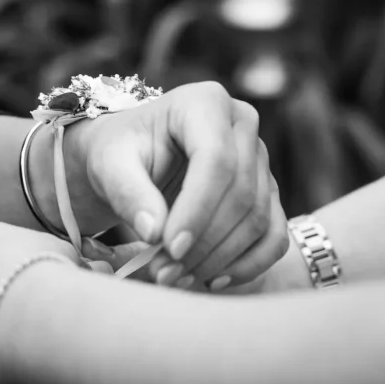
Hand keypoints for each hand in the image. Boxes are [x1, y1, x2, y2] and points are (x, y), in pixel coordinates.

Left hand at [64, 81, 289, 290]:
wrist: (131, 159)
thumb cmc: (119, 153)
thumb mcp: (110, 165)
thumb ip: (128, 192)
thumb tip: (155, 233)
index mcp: (205, 103)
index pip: (216, 160)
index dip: (197, 209)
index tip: (169, 247)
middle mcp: (242, 124)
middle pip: (240, 193)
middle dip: (203, 241)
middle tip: (165, 272)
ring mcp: (260, 159)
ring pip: (258, 218)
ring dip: (220, 258)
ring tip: (176, 277)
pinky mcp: (266, 192)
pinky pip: (274, 235)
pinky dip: (249, 264)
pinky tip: (212, 280)